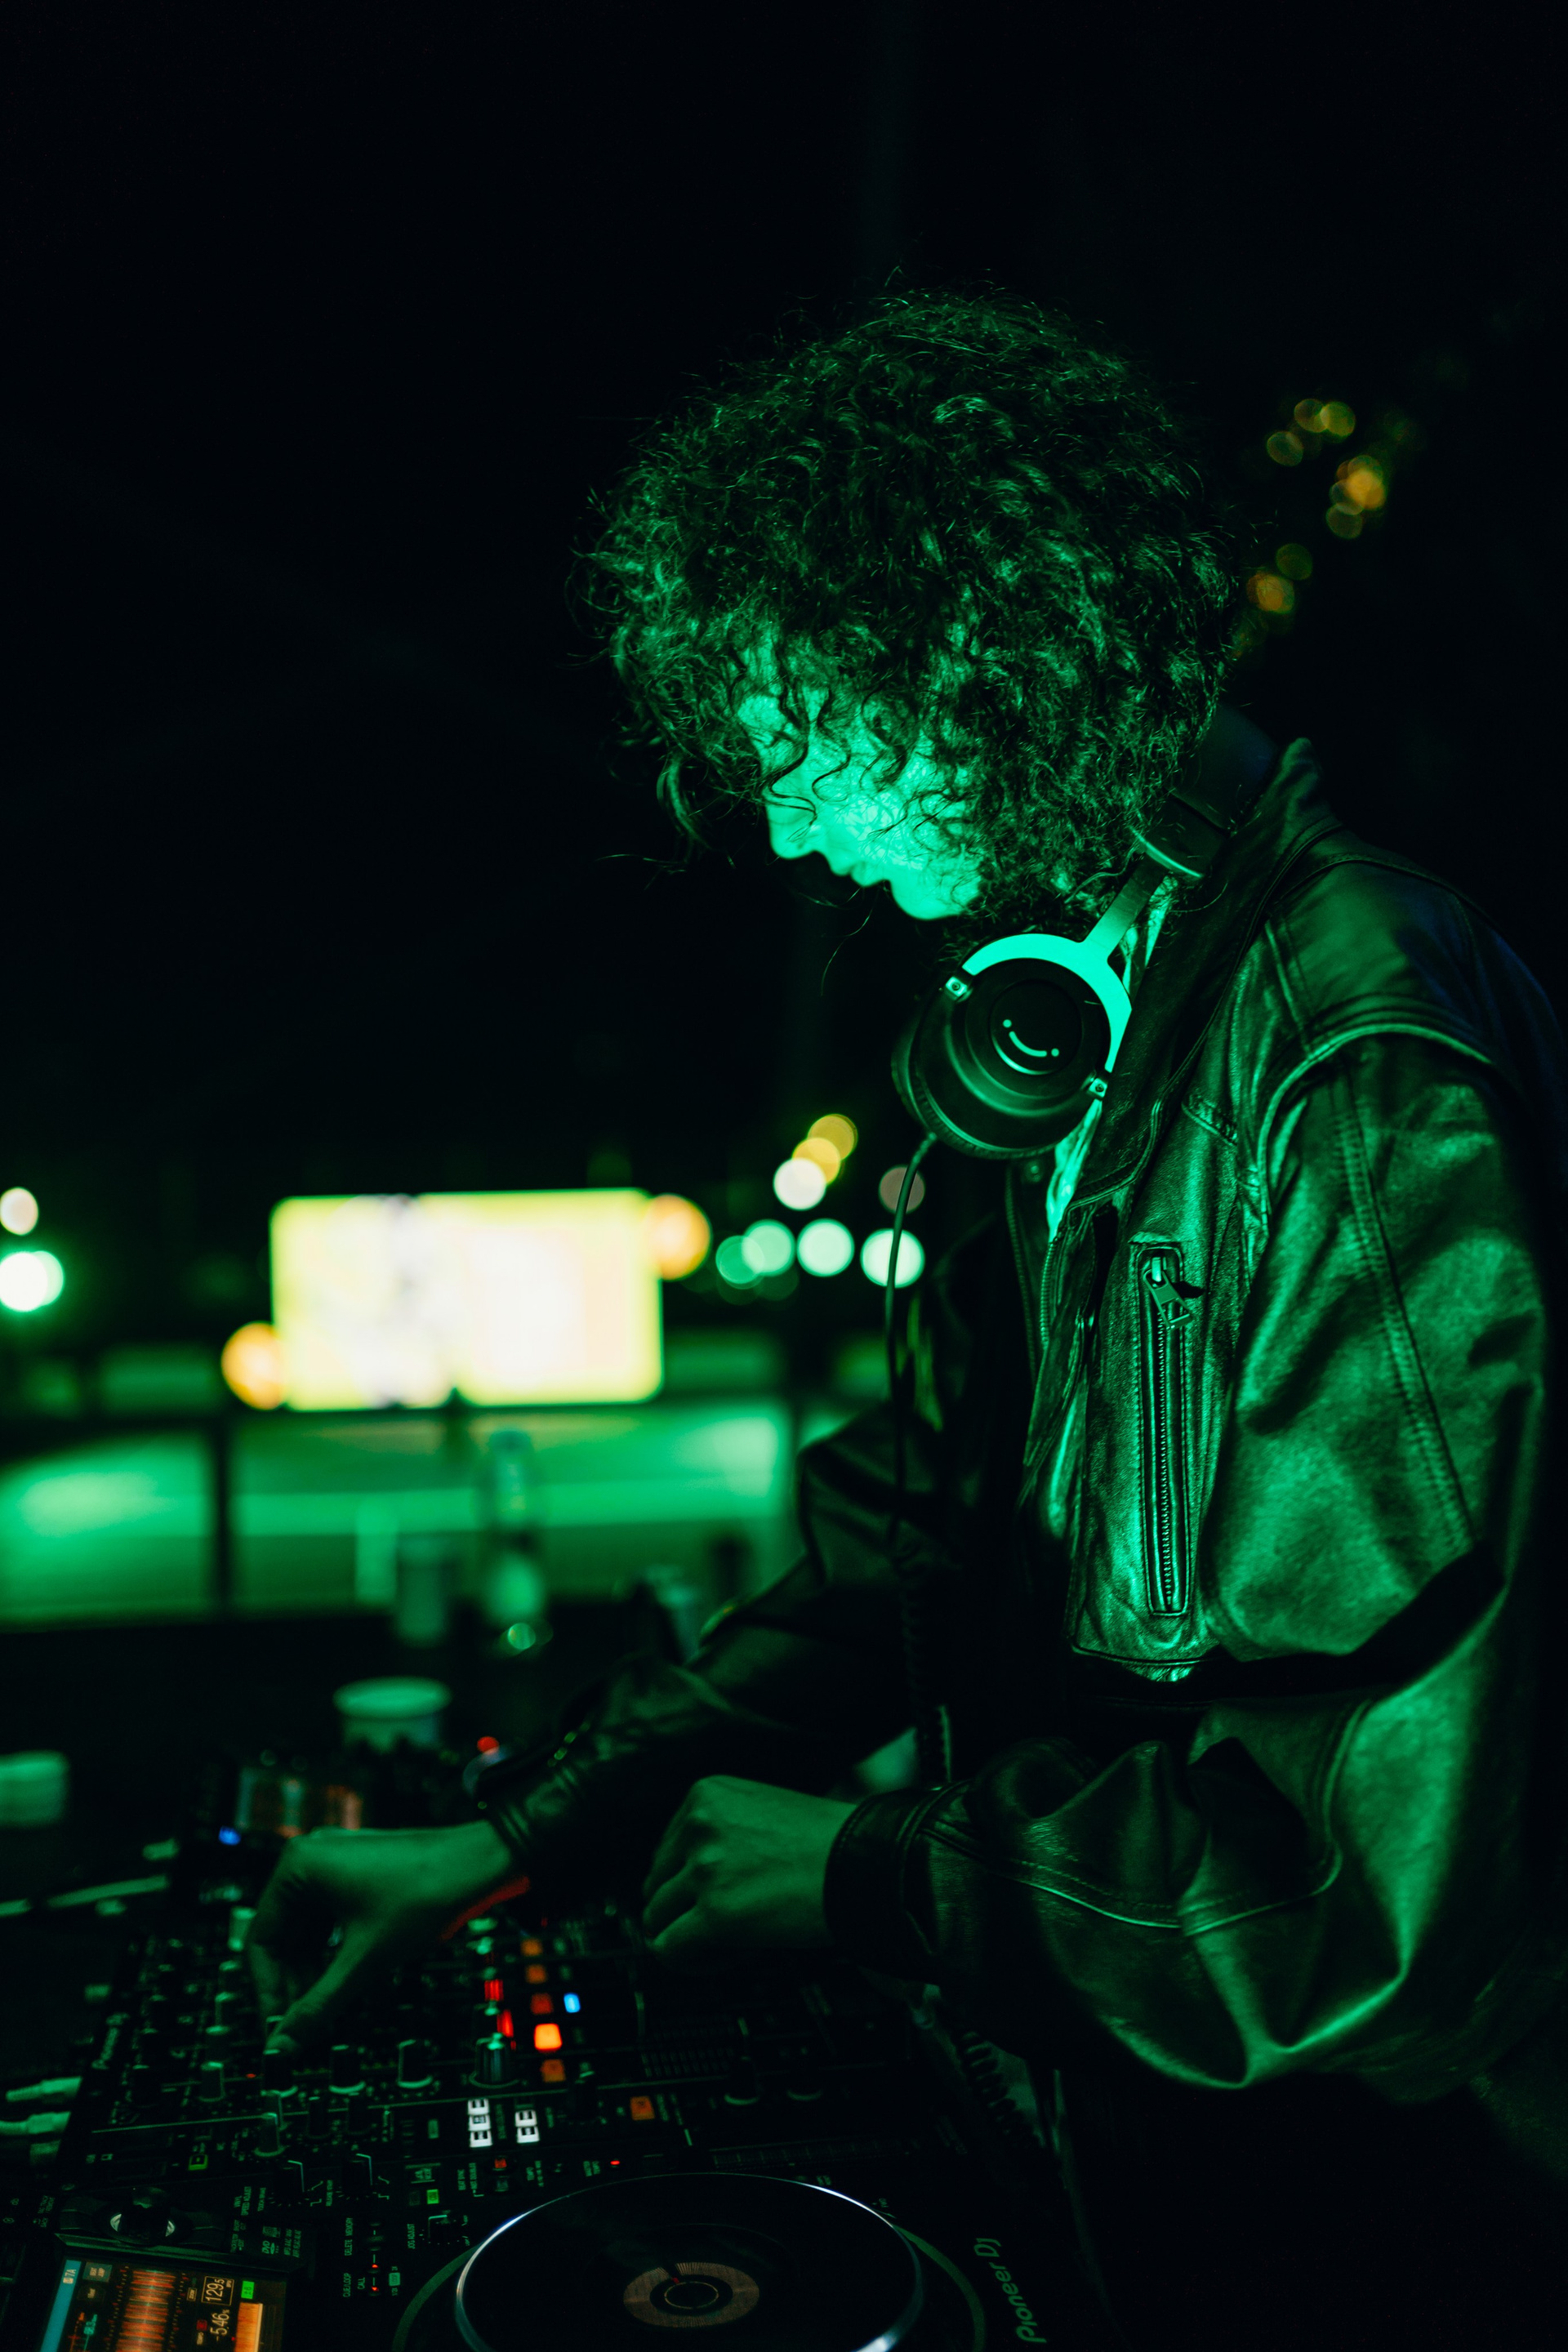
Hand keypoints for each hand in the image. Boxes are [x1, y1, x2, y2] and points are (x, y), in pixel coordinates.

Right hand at [247, 1818, 525, 2053]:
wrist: (483, 1865)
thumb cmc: (426, 1892)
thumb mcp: (365, 1958)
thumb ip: (318, 2006)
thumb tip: (282, 2046)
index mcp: (299, 1867)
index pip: (261, 1940)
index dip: (267, 1992)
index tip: (276, 2031)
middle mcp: (312, 1861)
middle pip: (284, 1939)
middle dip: (294, 1986)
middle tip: (301, 2030)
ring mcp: (338, 1868)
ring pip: (310, 1935)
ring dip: (316, 1975)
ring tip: (326, 2013)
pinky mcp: (361, 1879)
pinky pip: (334, 1925)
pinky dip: (337, 1957)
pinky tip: (348, 1986)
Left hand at [640, 1776, 859, 1975]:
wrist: (868, 1864)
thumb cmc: (833, 1843)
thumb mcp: (764, 1812)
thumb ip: (721, 1834)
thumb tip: (687, 1879)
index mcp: (706, 1794)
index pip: (665, 1849)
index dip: (688, 1882)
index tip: (714, 1898)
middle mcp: (698, 1825)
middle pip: (656, 1883)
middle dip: (684, 1910)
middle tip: (720, 1926)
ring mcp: (704, 1868)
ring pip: (657, 1918)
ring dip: (688, 1937)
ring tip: (727, 1942)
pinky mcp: (716, 1912)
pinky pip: (671, 1949)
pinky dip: (691, 1961)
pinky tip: (725, 1957)